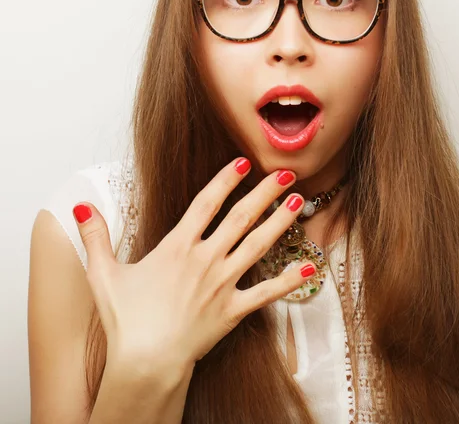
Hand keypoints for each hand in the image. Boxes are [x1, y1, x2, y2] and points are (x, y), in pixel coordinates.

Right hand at [72, 158, 313, 373]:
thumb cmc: (125, 320)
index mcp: (177, 247)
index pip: (206, 202)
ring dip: (279, 222)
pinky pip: (266, 292)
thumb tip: (81, 207)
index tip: (244, 163)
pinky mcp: (234, 309)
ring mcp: (222, 283)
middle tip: (286, 174)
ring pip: (258, 245)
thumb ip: (95, 237)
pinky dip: (289, 280)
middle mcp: (205, 259)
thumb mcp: (103, 274)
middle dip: (264, 192)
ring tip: (298, 202)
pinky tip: (310, 267)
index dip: (226, 179)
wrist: (144, 362)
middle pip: (240, 217)